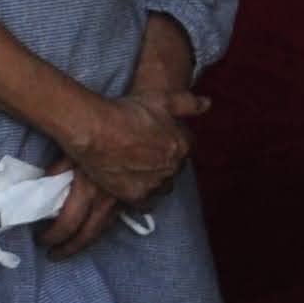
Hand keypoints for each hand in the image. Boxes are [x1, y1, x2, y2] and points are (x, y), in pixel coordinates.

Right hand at [56, 88, 206, 211]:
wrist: (96, 130)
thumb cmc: (127, 111)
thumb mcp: (162, 99)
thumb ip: (187, 103)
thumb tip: (207, 104)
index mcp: (183, 145)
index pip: (186, 147)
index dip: (172, 140)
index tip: (159, 137)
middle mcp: (173, 167)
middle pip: (175, 167)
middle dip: (165, 161)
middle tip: (146, 152)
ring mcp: (156, 183)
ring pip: (162, 186)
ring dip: (155, 179)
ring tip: (138, 169)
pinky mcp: (136, 196)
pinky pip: (146, 203)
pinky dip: (142, 196)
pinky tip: (133, 188)